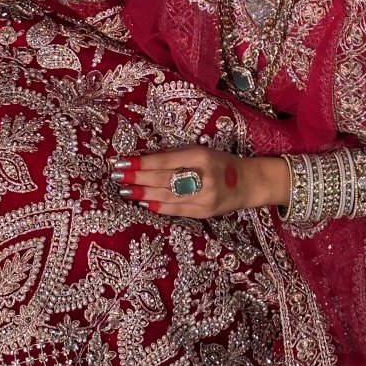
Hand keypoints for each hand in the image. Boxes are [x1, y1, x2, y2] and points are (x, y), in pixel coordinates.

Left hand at [107, 146, 289, 218]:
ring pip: (167, 196)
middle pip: (163, 179)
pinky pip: (176, 210)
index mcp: (201, 157)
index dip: (142, 163)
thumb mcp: (200, 152)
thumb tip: (143, 159)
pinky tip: (143, 202)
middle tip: (117, 176)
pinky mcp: (204, 213)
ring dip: (143, 193)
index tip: (122, 162)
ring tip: (125, 190)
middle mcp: (204, 177)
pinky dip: (158, 206)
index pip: (165, 161)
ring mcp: (205, 198)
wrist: (248, 183)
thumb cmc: (220, 163)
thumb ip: (174, 156)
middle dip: (137, 178)